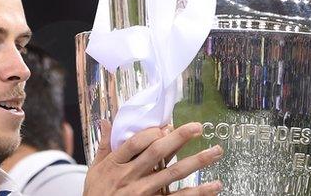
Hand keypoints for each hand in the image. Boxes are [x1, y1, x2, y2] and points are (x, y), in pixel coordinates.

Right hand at [83, 121, 222, 195]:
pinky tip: (214, 186)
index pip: (135, 142)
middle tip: (198, 127)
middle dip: (179, 137)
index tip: (168, 125)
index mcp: (115, 164)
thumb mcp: (94, 170)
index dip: (153, 132)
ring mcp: (143, 193)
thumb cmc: (96, 194)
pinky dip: (198, 192)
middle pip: (157, 152)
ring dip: (196, 161)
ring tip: (215, 152)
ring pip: (173, 173)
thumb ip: (104, 146)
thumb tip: (105, 121)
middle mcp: (130, 177)